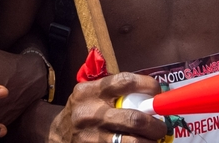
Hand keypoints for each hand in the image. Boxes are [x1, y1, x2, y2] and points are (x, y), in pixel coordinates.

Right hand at [50, 73, 167, 142]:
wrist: (56, 134)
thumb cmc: (82, 111)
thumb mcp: (90, 93)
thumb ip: (114, 90)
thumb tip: (150, 94)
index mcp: (90, 91)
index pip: (125, 82)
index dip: (147, 86)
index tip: (158, 93)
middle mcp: (90, 113)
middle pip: (134, 119)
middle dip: (155, 125)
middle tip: (161, 127)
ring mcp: (91, 136)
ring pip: (132, 142)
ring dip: (149, 142)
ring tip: (154, 140)